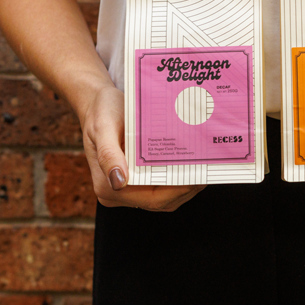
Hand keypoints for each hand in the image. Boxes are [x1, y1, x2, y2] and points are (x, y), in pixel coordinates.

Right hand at [82, 85, 204, 211]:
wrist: (97, 103)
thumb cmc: (101, 111)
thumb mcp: (103, 127)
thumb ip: (109, 154)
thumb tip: (118, 182)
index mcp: (107, 186)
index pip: (151, 199)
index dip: (178, 191)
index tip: (198, 176)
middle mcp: (116, 193)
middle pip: (161, 201)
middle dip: (186, 188)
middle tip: (208, 170)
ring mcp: (126, 189)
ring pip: (164, 197)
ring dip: (185, 186)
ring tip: (203, 168)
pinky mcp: (135, 180)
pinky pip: (160, 186)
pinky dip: (177, 179)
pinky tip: (190, 165)